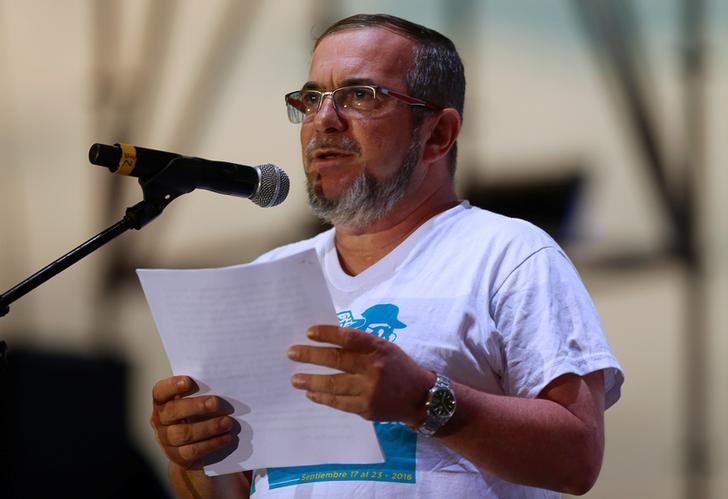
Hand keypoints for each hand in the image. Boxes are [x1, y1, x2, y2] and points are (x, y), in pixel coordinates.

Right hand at [150, 375, 236, 468]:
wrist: (192, 447)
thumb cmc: (196, 415)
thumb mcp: (194, 401)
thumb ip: (201, 391)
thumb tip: (221, 383)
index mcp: (162, 403)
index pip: (160, 392)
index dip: (172, 386)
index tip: (189, 381)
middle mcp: (159, 421)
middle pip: (172, 412)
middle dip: (196, 406)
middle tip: (216, 402)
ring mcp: (166, 440)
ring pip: (184, 433)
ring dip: (209, 427)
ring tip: (228, 422)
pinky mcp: (177, 457)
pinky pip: (193, 451)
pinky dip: (212, 444)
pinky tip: (226, 438)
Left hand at [287, 325, 434, 425]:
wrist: (420, 397)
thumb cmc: (397, 367)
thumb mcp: (385, 348)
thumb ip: (360, 345)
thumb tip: (326, 340)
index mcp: (379, 348)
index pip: (349, 338)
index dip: (327, 334)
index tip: (308, 332)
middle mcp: (374, 369)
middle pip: (337, 361)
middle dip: (310, 356)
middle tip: (291, 353)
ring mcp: (370, 391)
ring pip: (334, 385)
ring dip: (311, 381)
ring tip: (295, 379)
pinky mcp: (367, 409)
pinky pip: (340, 403)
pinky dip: (324, 398)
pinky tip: (312, 394)